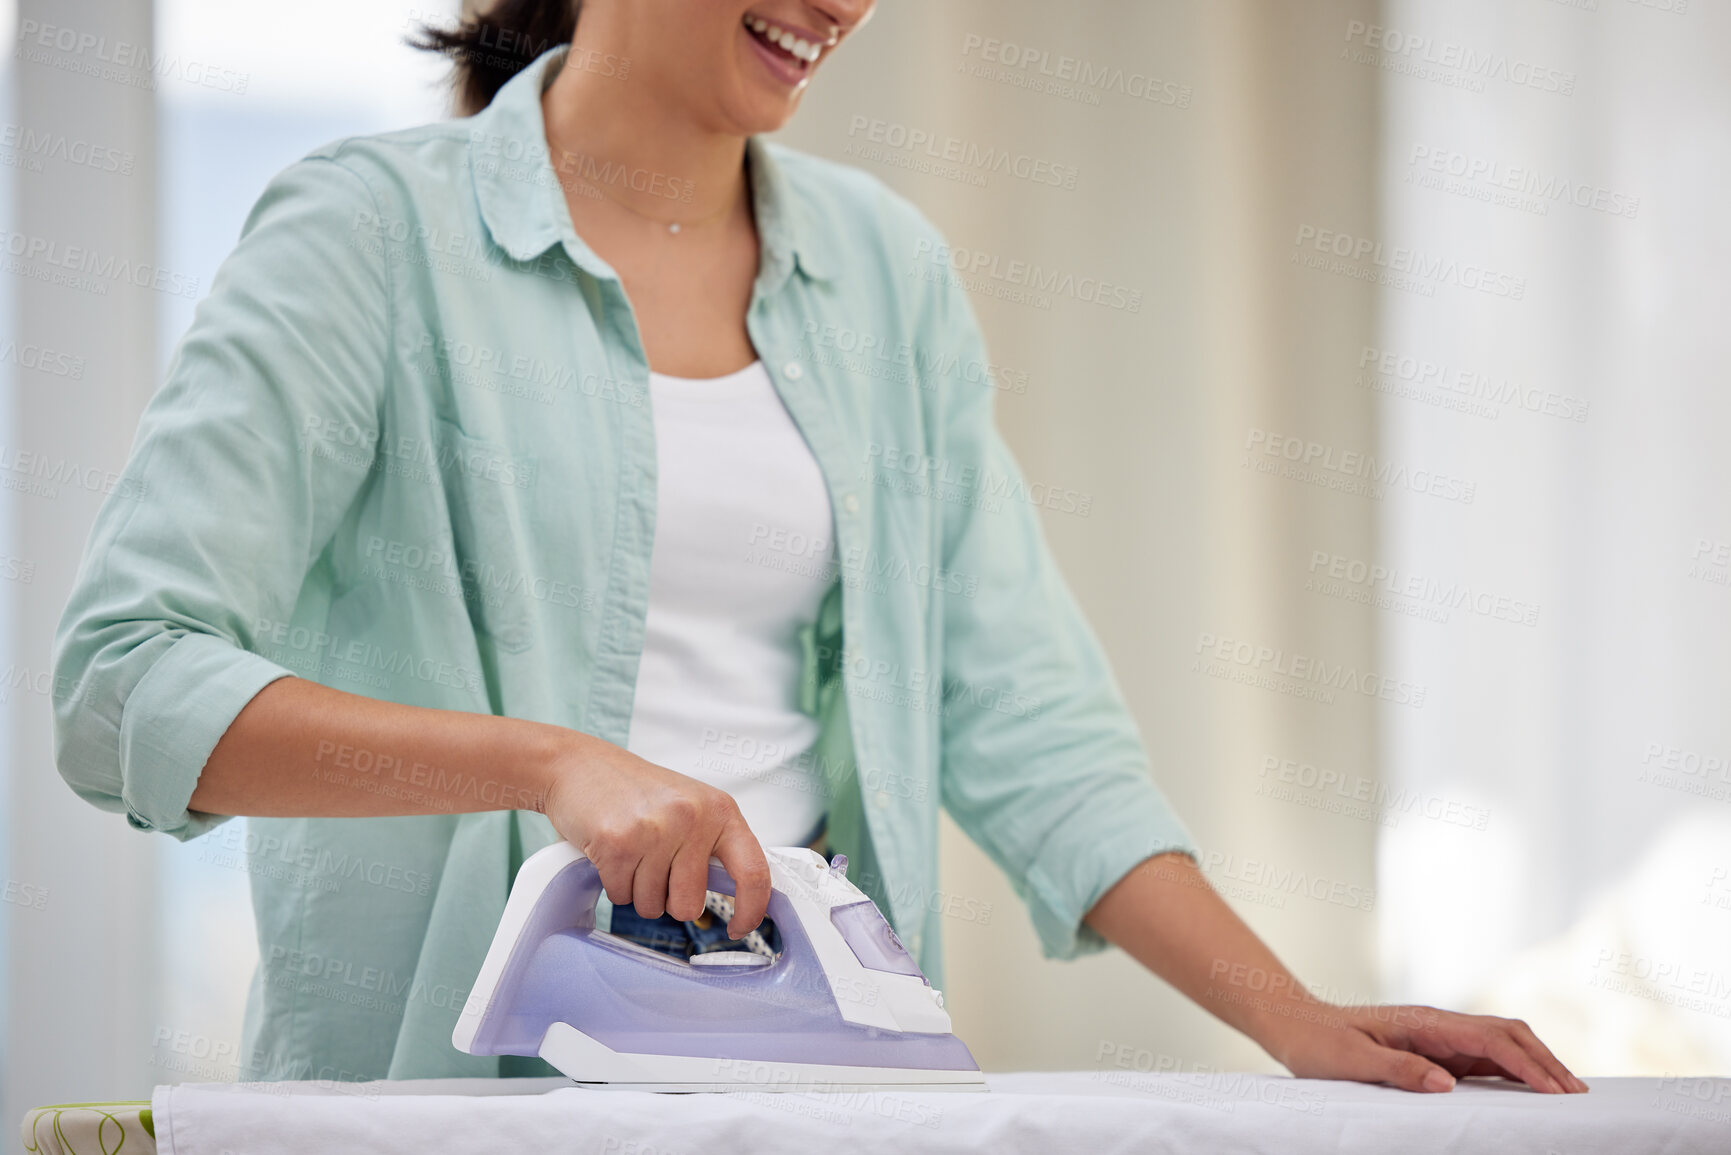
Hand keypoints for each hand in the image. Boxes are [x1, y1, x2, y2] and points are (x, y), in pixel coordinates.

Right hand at [539, 735, 769, 937]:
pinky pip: (621, 896)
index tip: (739, 928)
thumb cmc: (634, 790)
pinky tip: (611, 852)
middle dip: (668, 899)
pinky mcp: (618, 844)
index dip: (752, 910)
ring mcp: (655, 830)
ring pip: (652, 905)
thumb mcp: (689, 806)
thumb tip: (740, 894)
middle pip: (689, 904)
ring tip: (631, 852)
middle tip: (654, 865)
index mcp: (720, 809)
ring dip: (637, 890)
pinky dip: (614, 884)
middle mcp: (692, 818)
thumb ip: (714, 845)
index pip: (753, 871)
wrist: (578, 765)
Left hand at [1262, 1003, 1588, 1093]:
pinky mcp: (1434, 1051)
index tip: (1558, 1091)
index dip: (1529, 1066)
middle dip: (1546, 1061)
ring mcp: (1439, 1036)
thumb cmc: (1320, 1044)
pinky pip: (1483, 1059)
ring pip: (1502, 1044)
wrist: (1296, 1027)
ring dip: (1535, 1064)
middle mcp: (1438, 1024)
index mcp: (1424, 1022)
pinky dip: (1513, 1072)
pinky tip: (1528, 1091)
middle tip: (1579, 1095)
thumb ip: (1398, 1070)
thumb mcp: (1352, 1061)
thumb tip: (1447, 1085)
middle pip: (1509, 1034)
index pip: (1492, 1040)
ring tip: (1566, 1094)